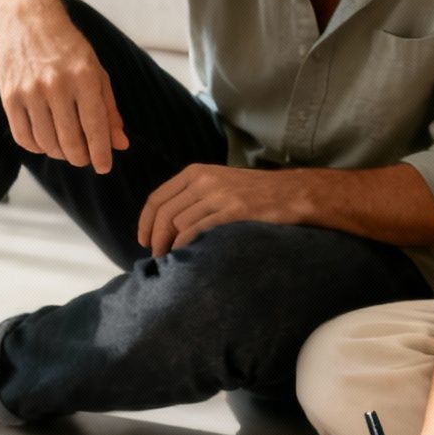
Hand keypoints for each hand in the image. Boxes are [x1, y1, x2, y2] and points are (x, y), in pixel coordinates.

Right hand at [0, 0, 127, 172]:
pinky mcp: (9, 95)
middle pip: (70, 142)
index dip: (101, 153)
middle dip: (81, 157)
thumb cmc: (67, 47)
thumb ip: (109, 109)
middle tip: (84, 157)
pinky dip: (37, 147)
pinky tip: (45, 141)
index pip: (95, 127)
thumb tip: (120, 144)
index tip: (104, 167)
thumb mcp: (96, 71)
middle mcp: (56, 84)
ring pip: (47, 143)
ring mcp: (30, 91)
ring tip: (66, 148)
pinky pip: (23, 137)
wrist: (25, 19)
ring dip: (59, 153)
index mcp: (84, 77)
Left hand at [138, 165, 306, 256]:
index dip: (144, 222)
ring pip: (177, 225)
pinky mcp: (232, 211)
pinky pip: (197, 231)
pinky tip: (186, 256)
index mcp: (196, 173)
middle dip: (154, 239)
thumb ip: (194, 195)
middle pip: (164, 214)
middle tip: (156, 257)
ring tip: (171, 261)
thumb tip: (169, 222)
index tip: (143, 241)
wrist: (290, 193)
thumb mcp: (219, 183)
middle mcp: (203, 181)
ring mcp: (217, 195)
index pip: (157, 198)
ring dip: (169, 247)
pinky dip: (185, 246)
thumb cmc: (255, 193)